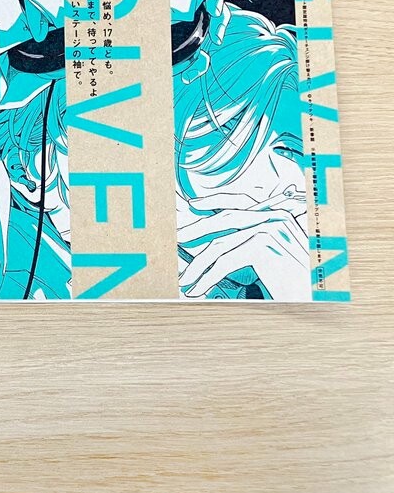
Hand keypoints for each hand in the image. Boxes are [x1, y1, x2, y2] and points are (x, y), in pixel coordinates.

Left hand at [178, 187, 308, 297]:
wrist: (318, 293)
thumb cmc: (297, 279)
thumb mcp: (274, 255)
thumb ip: (250, 242)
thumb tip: (214, 243)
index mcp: (275, 213)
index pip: (239, 201)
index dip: (215, 200)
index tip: (193, 204)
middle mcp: (273, 217)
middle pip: (224, 220)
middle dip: (195, 231)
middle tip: (174, 242)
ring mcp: (269, 230)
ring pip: (220, 245)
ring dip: (196, 265)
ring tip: (183, 278)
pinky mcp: (264, 247)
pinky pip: (225, 261)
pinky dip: (207, 277)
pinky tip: (196, 289)